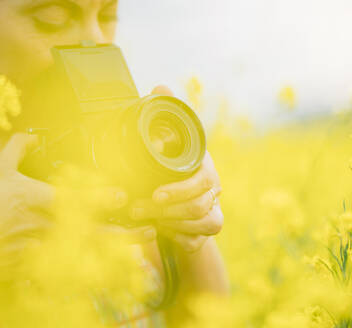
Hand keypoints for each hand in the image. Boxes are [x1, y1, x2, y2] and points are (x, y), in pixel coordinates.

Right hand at [0, 133, 153, 276]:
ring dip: (114, 250)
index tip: (121, 196)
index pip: (72, 199)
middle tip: (145, 228)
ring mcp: (44, 247)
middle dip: (120, 230)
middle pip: (88, 229)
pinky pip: (73, 269)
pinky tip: (117, 268)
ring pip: (86, 251)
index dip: (99, 198)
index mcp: (36, 199)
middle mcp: (44, 224)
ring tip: (140, 249)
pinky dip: (96, 269)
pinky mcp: (42, 264)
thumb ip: (17, 149)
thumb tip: (33, 135)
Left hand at [129, 86, 223, 252]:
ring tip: (145, 219)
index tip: (154, 195)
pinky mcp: (207, 229)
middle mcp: (214, 187)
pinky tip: (163, 232)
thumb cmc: (168, 166)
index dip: (180, 190)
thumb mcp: (162, 142)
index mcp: (204, 165)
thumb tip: (160, 87)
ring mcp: (214, 209)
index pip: (203, 181)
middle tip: (138, 209)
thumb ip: (161, 116)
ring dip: (171, 224)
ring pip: (203, 223)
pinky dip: (181, 239)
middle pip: (201, 205)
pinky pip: (199, 240)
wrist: (175, 197)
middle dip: (167, 210)